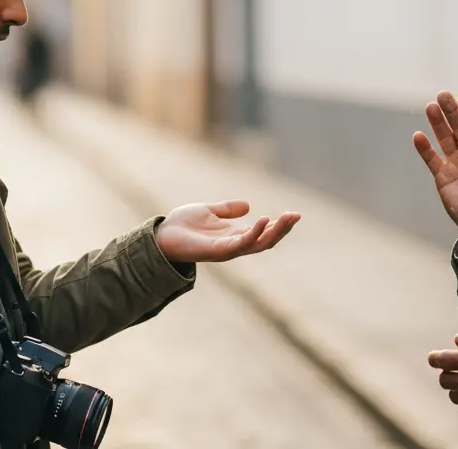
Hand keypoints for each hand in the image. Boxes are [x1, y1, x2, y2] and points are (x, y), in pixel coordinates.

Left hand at [155, 200, 300, 262]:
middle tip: (296, 215)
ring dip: (276, 231)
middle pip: (266, 240)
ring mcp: (228, 250)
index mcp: (234, 235)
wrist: (161, 235)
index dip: (279, 225)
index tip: (294, 214)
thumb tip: (247, 206)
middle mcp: (234, 245)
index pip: (263, 233)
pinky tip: (264, 219)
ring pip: (259, 244)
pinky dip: (255, 233)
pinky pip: (241, 243)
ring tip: (288, 217)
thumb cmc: (182, 225)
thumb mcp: (209, 211)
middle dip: (283, 229)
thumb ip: (227, 209)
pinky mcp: (218, 251)